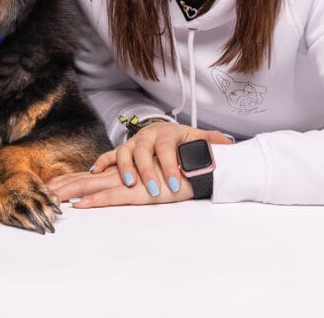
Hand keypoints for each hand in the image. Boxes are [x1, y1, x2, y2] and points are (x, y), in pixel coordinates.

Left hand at [47, 163, 192, 207]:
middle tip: (42, 193)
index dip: (71, 179)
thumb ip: (140, 174)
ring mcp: (133, 178)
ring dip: (74, 192)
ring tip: (56, 200)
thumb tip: (120, 181)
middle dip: (63, 185)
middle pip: (87, 177)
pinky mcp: (143, 190)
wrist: (206, 162)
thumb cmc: (183, 169)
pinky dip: (96, 201)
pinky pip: (116, 195)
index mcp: (127, 166)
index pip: (92, 173)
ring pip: (95, 184)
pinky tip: (81, 205)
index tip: (50, 187)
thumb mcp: (157, 173)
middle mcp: (126, 169)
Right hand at [87, 121, 232, 197]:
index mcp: (166, 134)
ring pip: (123, 153)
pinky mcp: (123, 151)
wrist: (169, 132)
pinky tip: (95, 174)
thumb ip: (211, 141)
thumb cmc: (184, 140)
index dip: (170, 165)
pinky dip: (101, 163)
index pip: (166, 149)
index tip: (175, 184)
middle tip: (155, 190)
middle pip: (142, 151)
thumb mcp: (199, 138)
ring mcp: (133, 144)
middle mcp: (147, 136)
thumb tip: (228, 143)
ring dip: (125, 169)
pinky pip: (109, 156)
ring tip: (129, 185)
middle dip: (147, 171)